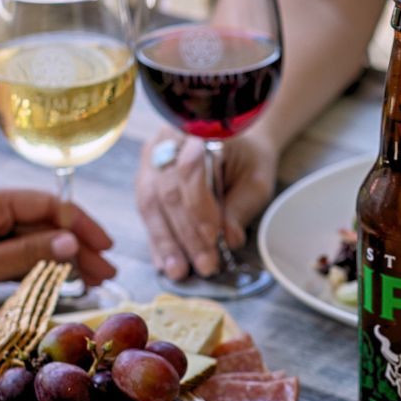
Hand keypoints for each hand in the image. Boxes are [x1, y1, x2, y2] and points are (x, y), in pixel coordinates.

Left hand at [0, 186, 115, 339]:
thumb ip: (29, 252)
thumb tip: (73, 242)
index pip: (47, 205)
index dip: (81, 225)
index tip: (108, 250)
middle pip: (42, 222)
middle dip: (77, 246)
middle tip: (108, 274)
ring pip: (30, 239)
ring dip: (61, 258)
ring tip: (92, 281)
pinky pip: (12, 252)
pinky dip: (37, 265)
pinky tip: (57, 280)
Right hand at [136, 126, 276, 278]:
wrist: (236, 144)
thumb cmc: (247, 161)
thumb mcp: (255, 181)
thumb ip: (241, 206)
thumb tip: (229, 240)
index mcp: (198, 130)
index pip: (190, 169)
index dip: (199, 206)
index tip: (213, 236)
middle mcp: (167, 140)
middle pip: (168, 191)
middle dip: (186, 234)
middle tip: (204, 265)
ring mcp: (151, 158)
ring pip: (151, 203)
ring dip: (166, 241)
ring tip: (179, 271)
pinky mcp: (145, 178)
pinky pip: (146, 211)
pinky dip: (156, 238)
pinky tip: (164, 261)